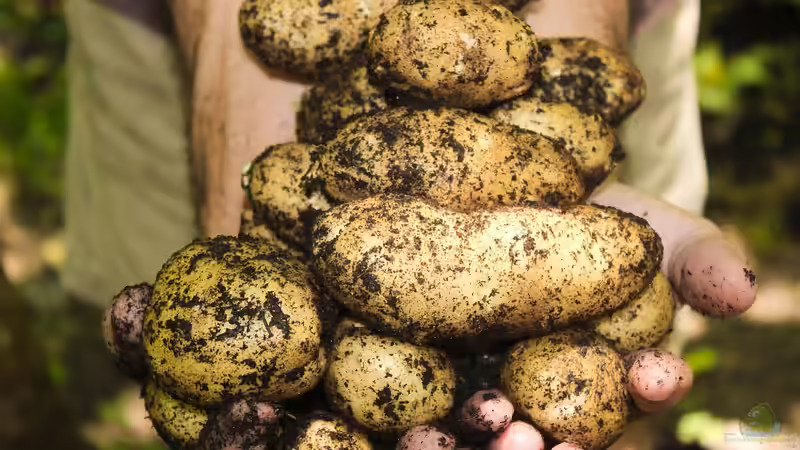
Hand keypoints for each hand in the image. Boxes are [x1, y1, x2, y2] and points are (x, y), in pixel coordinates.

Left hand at [409, 181, 755, 448]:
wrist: (516, 204)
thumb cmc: (594, 220)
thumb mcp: (649, 228)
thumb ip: (696, 257)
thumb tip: (739, 294)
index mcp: (610, 366)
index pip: (638, 388)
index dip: (651, 387)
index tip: (654, 375)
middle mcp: (553, 390)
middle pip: (563, 434)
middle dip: (562, 446)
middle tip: (551, 442)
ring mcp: (491, 389)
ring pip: (497, 438)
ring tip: (497, 437)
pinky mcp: (433, 383)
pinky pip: (433, 421)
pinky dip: (431, 440)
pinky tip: (420, 437)